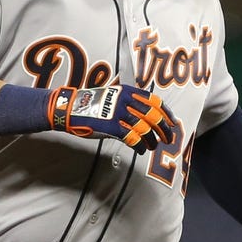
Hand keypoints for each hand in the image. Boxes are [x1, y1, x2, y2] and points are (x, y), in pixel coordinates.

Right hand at [48, 84, 178, 153]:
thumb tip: (146, 116)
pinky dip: (140, 146)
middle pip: (154, 116)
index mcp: (128, 92)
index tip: (173, 122)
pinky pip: (133, 139)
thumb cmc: (91, 105)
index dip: (166, 113)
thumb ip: (128, 103)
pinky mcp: (112, 127)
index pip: (155, 101)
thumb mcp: (112, 96)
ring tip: (153, 146)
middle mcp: (126, 101)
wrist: (69, 109)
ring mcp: (119, 114)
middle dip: (164, 129)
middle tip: (168, 138)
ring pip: (145, 129)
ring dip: (152, 140)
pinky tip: (141, 150)